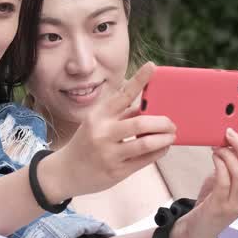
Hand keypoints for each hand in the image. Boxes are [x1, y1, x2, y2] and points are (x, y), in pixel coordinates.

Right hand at [40, 63, 177, 200]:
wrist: (66, 172)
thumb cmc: (87, 143)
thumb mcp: (98, 124)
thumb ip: (122, 115)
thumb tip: (150, 107)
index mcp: (98, 116)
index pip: (122, 95)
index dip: (139, 80)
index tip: (152, 66)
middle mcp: (102, 133)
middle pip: (141, 123)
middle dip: (163, 122)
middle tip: (172, 123)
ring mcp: (108, 153)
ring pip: (146, 143)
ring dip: (164, 138)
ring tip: (171, 136)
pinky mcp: (116, 171)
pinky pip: (145, 160)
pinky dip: (159, 152)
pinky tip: (163, 148)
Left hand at [169, 113, 237, 237]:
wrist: (198, 230)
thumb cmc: (210, 200)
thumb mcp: (224, 180)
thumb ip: (229, 163)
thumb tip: (225, 136)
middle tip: (228, 131)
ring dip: (228, 154)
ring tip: (216, 146)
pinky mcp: (222, 208)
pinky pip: (224, 181)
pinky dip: (220, 165)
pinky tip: (213, 157)